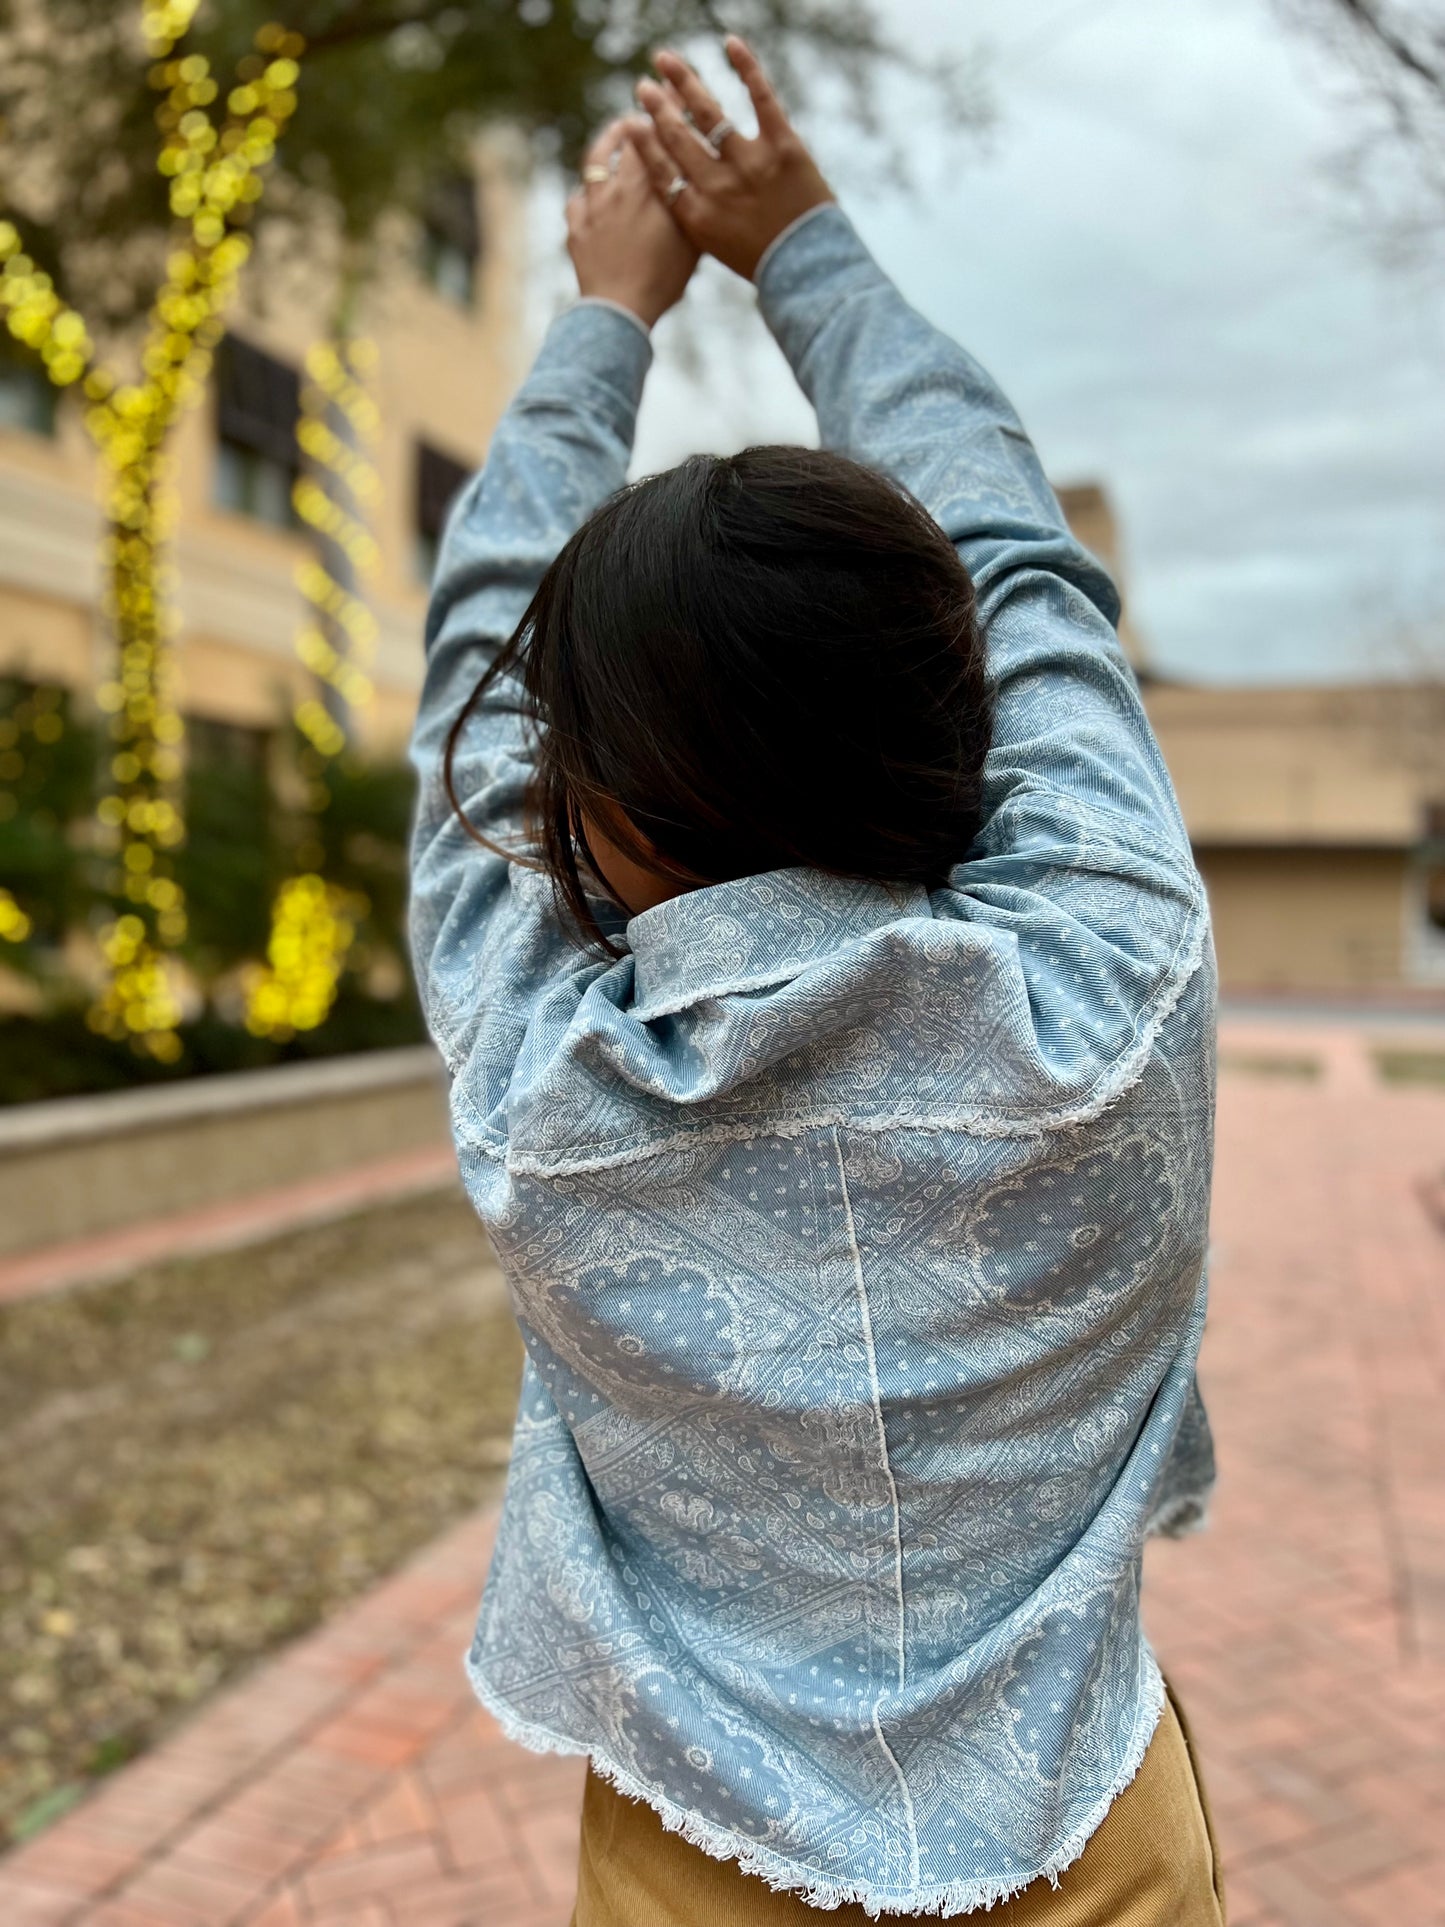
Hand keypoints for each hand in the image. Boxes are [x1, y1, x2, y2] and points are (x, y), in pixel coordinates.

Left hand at [566, 118, 699, 328]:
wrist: (620, 309)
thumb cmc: (662, 280)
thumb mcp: (689, 241)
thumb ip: (690, 204)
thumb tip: (698, 178)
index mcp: (646, 187)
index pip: (657, 136)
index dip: (666, 111)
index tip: (671, 90)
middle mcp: (616, 188)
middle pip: (624, 141)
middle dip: (636, 121)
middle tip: (644, 111)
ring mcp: (592, 206)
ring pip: (595, 161)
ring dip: (606, 143)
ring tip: (615, 133)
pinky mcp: (576, 227)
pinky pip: (577, 199)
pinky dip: (586, 191)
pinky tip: (591, 193)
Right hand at [625, 38, 834, 281]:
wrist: (810, 272)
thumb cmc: (764, 263)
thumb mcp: (717, 247)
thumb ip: (695, 216)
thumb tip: (677, 192)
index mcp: (697, 214)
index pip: (660, 170)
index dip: (643, 143)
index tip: (630, 122)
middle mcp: (717, 186)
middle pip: (678, 137)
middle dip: (657, 108)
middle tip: (644, 86)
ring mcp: (749, 164)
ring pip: (708, 113)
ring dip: (683, 82)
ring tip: (665, 60)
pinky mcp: (783, 147)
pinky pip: (761, 97)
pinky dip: (746, 67)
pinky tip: (729, 43)